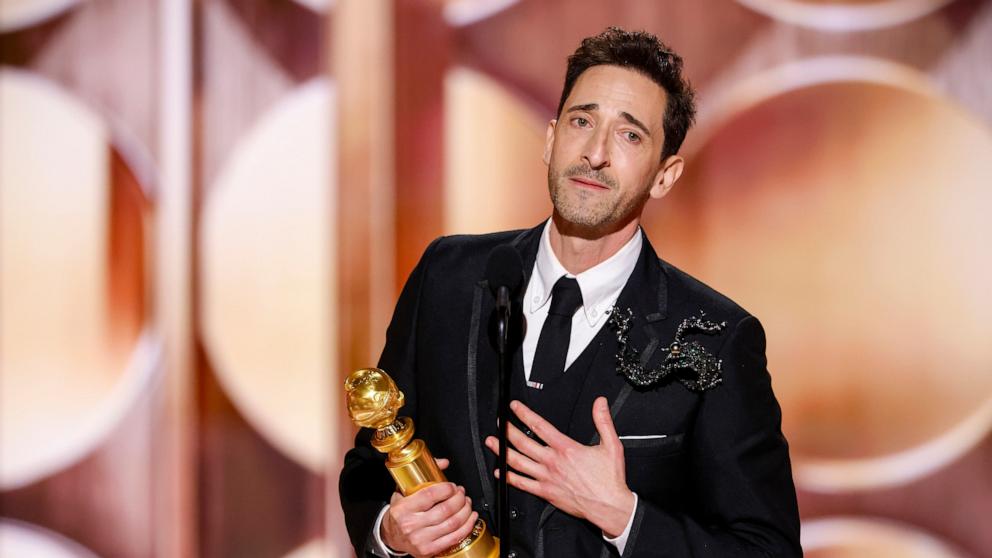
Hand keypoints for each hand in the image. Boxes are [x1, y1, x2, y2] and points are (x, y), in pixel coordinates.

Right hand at [381, 459, 478, 556]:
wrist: (392, 536)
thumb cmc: (400, 512)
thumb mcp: (403, 491)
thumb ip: (423, 474)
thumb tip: (443, 462)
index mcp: (402, 509)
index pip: (429, 495)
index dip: (446, 488)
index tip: (452, 486)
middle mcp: (410, 525)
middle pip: (445, 509)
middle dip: (459, 498)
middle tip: (462, 493)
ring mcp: (420, 540)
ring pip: (453, 523)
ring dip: (465, 510)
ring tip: (466, 503)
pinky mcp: (429, 550)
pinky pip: (454, 537)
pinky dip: (467, 526)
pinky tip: (471, 517)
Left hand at [485, 397, 634, 537]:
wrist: (609, 506)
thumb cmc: (609, 479)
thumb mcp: (611, 445)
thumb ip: (603, 421)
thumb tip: (599, 403)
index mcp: (566, 449)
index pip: (539, 426)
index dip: (524, 414)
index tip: (514, 407)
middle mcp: (553, 462)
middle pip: (523, 442)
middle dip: (508, 430)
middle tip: (500, 422)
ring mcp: (547, 478)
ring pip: (518, 462)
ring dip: (502, 451)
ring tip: (491, 443)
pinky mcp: (546, 492)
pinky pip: (522, 484)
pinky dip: (509, 477)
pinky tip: (500, 472)